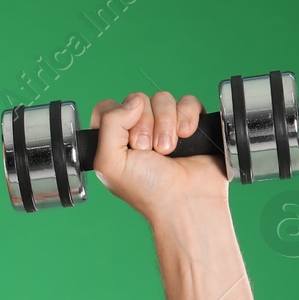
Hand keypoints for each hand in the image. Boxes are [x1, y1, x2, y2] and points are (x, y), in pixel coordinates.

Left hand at [88, 90, 228, 222]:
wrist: (186, 201)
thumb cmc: (147, 190)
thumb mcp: (110, 162)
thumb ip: (108, 125)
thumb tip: (133, 101)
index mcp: (114, 140)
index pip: (108, 107)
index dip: (118, 118)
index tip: (127, 142)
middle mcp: (138, 131)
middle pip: (137, 99)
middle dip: (144, 125)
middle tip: (149, 152)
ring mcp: (165, 126)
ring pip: (163, 99)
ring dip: (166, 124)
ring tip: (169, 151)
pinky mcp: (190, 123)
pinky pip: (188, 101)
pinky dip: (188, 117)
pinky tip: (187, 137)